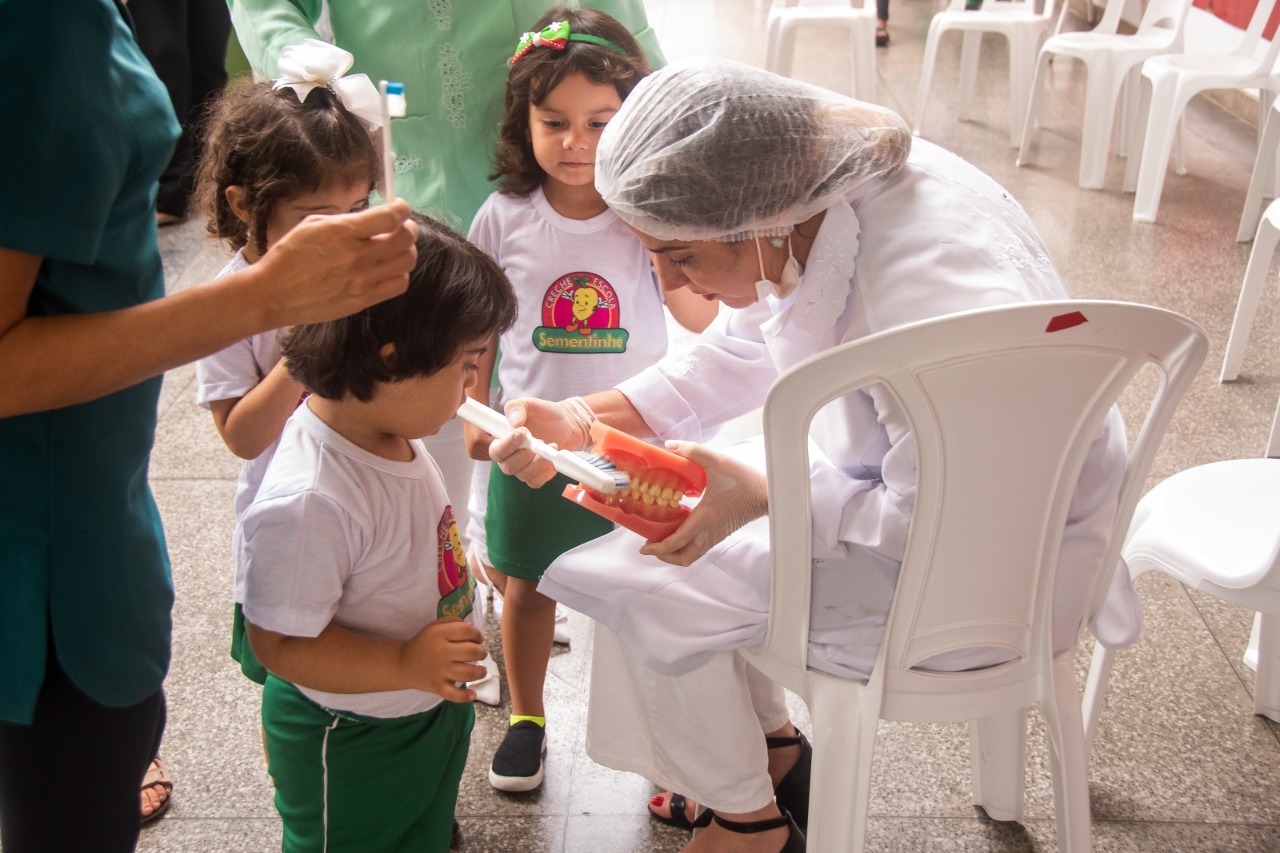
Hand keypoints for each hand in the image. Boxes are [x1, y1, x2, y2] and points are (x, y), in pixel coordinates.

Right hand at [255, 200, 417, 327]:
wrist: (274, 293)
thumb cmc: (289, 256)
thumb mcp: (313, 225)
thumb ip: (346, 221)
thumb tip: (372, 219)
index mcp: (342, 232)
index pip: (390, 217)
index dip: (402, 209)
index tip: (399, 207)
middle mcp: (357, 256)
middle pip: (405, 239)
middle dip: (408, 228)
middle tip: (401, 227)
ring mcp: (363, 280)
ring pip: (407, 262)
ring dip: (406, 251)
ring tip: (395, 249)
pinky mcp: (364, 300)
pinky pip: (399, 285)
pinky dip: (399, 274)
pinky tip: (387, 269)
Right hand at [400, 617, 486, 702]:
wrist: (403, 664)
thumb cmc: (423, 643)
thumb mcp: (435, 626)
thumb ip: (454, 623)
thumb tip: (473, 628)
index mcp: (441, 634)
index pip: (468, 631)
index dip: (478, 634)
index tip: (478, 639)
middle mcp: (442, 652)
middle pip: (472, 651)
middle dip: (482, 652)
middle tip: (481, 654)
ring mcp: (440, 671)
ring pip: (468, 673)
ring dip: (480, 672)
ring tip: (481, 670)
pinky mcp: (437, 687)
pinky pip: (454, 694)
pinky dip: (465, 696)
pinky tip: (473, 693)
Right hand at [489, 396, 593, 487]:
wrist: (567, 423)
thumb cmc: (545, 414)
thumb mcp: (530, 404)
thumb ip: (517, 408)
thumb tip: (514, 421)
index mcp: (502, 440)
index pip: (495, 451)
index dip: (506, 445)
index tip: (522, 432)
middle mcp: (509, 457)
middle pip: (508, 466)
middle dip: (524, 455)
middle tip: (539, 440)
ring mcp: (523, 468)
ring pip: (523, 475)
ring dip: (539, 462)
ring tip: (551, 446)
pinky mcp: (536, 475)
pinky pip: (536, 481)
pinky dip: (545, 471)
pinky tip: (553, 458)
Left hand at [639, 441, 767, 566]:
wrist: (767, 494)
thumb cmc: (744, 480)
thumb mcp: (717, 461)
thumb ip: (693, 451)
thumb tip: (670, 445)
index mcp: (703, 519)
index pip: (676, 542)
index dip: (657, 548)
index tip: (643, 547)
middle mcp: (708, 532)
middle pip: (683, 558)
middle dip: (664, 556)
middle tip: (651, 545)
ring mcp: (715, 535)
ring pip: (691, 556)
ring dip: (675, 553)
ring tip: (662, 539)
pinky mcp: (720, 533)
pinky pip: (699, 547)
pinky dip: (685, 545)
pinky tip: (680, 528)